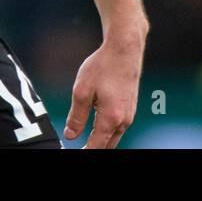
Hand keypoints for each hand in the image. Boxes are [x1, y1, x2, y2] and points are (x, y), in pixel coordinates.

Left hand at [64, 29, 145, 148]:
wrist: (124, 49)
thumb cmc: (104, 66)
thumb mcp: (82, 91)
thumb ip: (76, 117)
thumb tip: (71, 135)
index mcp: (111, 118)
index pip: (96, 147)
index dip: (84, 151)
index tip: (73, 152)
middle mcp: (124, 120)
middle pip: (107, 146)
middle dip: (93, 148)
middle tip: (78, 148)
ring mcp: (129, 114)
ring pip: (113, 137)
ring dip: (100, 141)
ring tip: (85, 141)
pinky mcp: (130, 107)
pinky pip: (118, 127)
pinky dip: (107, 132)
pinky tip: (97, 128)